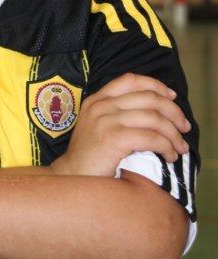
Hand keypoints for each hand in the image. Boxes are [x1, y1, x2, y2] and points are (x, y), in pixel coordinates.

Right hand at [52, 73, 189, 176]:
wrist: (73, 178)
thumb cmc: (91, 157)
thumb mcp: (99, 126)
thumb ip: (118, 113)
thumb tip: (158, 111)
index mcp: (97, 99)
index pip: (130, 80)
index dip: (156, 85)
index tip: (172, 97)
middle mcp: (100, 105)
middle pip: (148, 98)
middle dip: (173, 112)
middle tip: (184, 127)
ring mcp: (105, 121)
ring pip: (153, 118)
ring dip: (173, 134)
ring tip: (180, 148)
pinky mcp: (112, 138)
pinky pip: (150, 137)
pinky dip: (166, 146)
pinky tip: (169, 156)